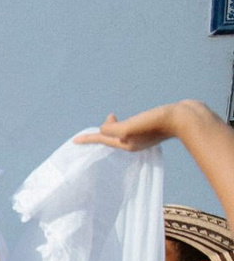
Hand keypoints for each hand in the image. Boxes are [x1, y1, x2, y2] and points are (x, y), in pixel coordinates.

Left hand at [76, 101, 214, 152]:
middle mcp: (133, 142)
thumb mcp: (129, 127)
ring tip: (113, 117)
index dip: (88, 138)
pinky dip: (127, 122)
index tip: (74, 140)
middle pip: (111, 136)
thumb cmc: (157, 122)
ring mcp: (143, 136)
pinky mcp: (153, 128)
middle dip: (103, 129)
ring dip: (115, 125)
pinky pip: (133, 127)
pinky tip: (131, 118)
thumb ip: (112, 129)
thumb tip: (104, 128)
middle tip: (106, 118)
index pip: (102, 139)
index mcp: (126, 143)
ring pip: (122, 131)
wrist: (185, 118)